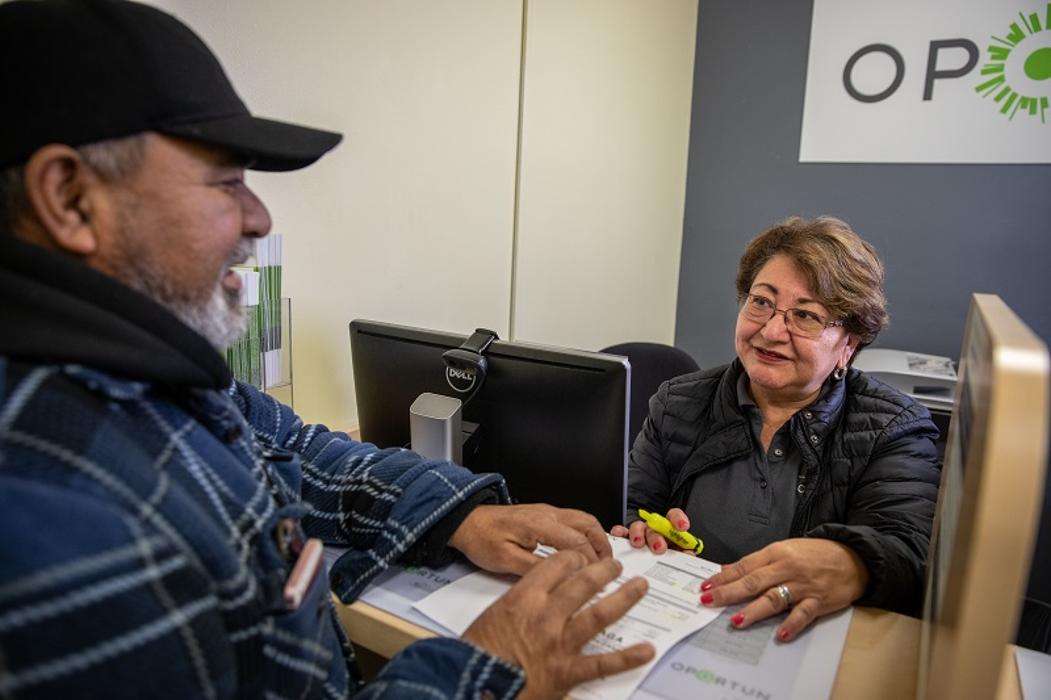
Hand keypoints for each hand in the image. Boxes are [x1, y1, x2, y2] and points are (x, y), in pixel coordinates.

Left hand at [449, 504, 611, 575]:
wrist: (468, 521)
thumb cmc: (482, 538)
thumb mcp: (505, 560)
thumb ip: (534, 568)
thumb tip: (560, 578)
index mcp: (539, 524)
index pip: (576, 542)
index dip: (591, 561)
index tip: (597, 576)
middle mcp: (547, 513)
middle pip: (588, 524)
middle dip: (603, 546)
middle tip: (608, 567)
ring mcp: (547, 511)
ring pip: (584, 518)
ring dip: (597, 537)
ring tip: (602, 558)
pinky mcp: (544, 513)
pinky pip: (574, 519)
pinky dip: (587, 532)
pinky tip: (585, 547)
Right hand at [462, 551, 654, 698]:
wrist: (472, 685)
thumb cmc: (477, 653)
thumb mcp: (492, 616)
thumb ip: (518, 603)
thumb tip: (534, 598)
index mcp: (523, 598)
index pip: (556, 566)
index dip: (573, 558)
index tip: (581, 556)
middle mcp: (546, 616)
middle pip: (583, 583)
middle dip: (603, 571)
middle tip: (616, 565)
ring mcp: (560, 643)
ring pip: (599, 613)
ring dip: (623, 598)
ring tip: (639, 587)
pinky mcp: (568, 671)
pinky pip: (603, 663)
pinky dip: (628, 657)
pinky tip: (646, 649)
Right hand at [610, 508, 690, 554]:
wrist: (657, 573)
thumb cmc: (669, 561)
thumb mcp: (680, 558)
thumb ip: (685, 554)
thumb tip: (689, 554)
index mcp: (670, 531)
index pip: (674, 516)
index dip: (677, 519)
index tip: (682, 526)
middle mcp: (655, 529)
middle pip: (655, 525)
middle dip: (657, 536)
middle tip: (659, 548)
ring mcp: (641, 533)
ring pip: (638, 527)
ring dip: (638, 534)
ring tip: (638, 544)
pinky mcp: (627, 540)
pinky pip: (622, 533)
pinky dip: (620, 532)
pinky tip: (618, 534)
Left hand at [698, 538, 868, 640]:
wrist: (853, 558)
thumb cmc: (815, 554)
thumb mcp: (784, 549)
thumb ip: (758, 562)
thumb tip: (728, 571)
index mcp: (776, 553)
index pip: (744, 566)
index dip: (723, 577)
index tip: (704, 587)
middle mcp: (787, 568)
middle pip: (753, 582)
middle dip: (728, 593)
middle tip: (708, 602)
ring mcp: (803, 585)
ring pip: (774, 598)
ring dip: (754, 610)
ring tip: (737, 621)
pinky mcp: (819, 601)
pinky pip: (803, 614)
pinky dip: (792, 624)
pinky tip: (780, 634)